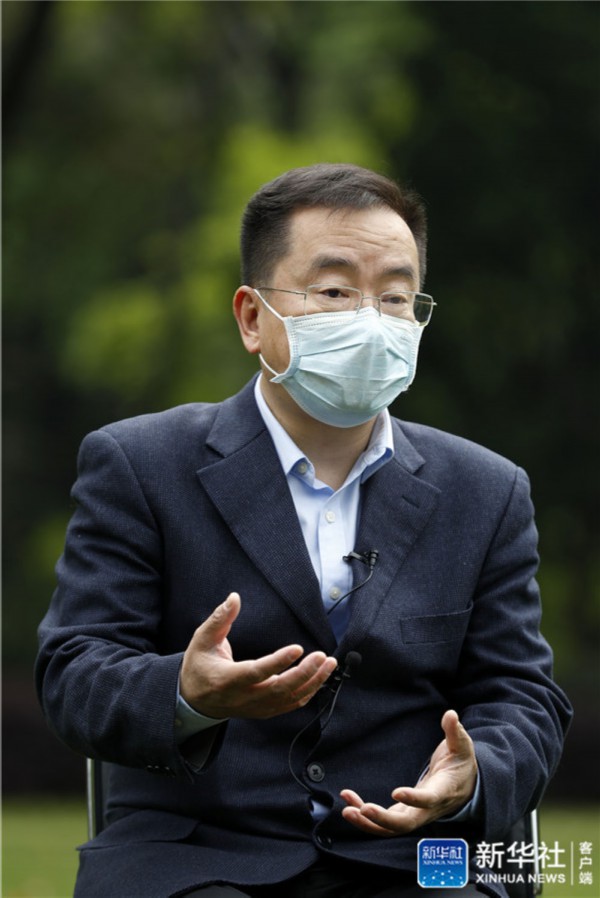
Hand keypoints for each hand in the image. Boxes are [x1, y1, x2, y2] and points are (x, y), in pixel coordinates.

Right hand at [180, 592, 337, 719]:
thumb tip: (234, 597)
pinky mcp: (263, 711)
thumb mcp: (202, 640)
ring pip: (289, 699)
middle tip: (322, 656)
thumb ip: (219, 619)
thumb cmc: (199, 666)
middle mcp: (243, 697)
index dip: (278, 662)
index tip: (297, 648)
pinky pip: (289, 705)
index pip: (257, 672)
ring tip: (329, 664)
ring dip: (312, 682)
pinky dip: (307, 693)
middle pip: (279, 690)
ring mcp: (255, 707)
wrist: (194, 700)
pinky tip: (320, 678)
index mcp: (227, 679)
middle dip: (304, 673)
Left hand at [340, 710, 476, 835]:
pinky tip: (349, 801)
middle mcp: (428, 809)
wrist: (465, 786)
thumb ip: (455, 731)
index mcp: (443, 791)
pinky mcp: (404, 813)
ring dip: (368, 823)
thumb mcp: (462, 746)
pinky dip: (365, 815)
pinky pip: (383, 822)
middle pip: (406, 824)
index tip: (396, 792)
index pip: (429, 800)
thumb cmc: (461, 764)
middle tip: (363, 809)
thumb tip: (450, 714)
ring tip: (347, 809)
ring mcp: (415, 814)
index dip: (414, 799)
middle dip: (383, 819)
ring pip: (391, 829)